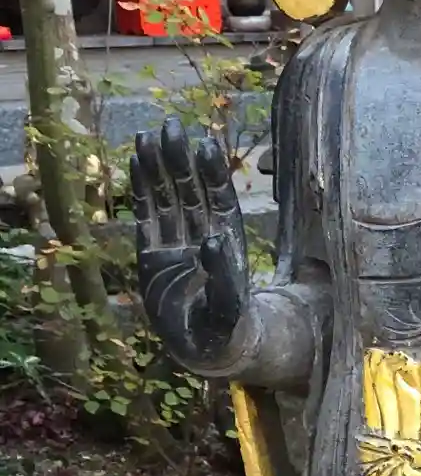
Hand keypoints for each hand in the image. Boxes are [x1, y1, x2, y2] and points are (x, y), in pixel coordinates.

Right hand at [130, 117, 248, 367]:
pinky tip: (136, 163)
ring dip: (159, 168)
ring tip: (148, 135)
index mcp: (226, 243)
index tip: (205, 144)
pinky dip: (141, 191)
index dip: (212, 173)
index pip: (219, 200)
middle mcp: (202, 236)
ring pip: (167, 198)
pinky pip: (146, 216)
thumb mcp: (230, 305)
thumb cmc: (226, 328)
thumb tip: (213, 241)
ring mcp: (176, 243)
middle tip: (171, 125)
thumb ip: (223, 274)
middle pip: (190, 191)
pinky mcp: (152, 254)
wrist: (206, 350)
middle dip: (181, 159)